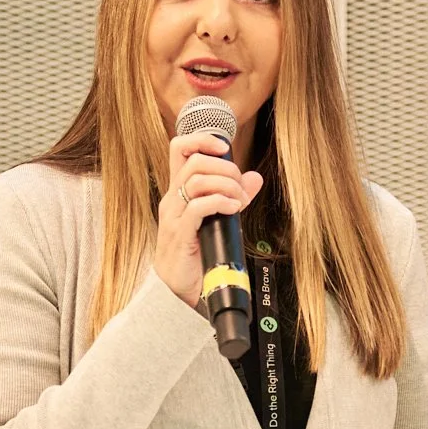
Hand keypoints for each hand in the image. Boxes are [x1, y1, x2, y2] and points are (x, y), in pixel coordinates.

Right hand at [155, 134, 263, 307]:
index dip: (202, 139)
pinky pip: (198, 207)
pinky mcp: (180, 234)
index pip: (180, 149)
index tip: (225, 148)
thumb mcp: (219, 218)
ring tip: (240, 201)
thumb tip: (254, 178)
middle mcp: (173, 199)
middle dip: (225, 167)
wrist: (180, 289)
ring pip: (196, 181)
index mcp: (179, 191)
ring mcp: (174, 216)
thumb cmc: (197, 252)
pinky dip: (220, 202)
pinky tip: (234, 209)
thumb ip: (234, 195)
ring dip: (227, 185)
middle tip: (240, 186)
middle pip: (194, 161)